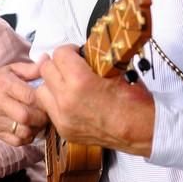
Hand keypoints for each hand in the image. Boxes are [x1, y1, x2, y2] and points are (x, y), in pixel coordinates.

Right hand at [0, 62, 47, 145]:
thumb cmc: (1, 79)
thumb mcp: (14, 69)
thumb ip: (32, 68)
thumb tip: (47, 61)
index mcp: (4, 84)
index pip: (29, 97)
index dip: (43, 101)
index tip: (49, 100)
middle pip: (25, 117)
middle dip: (41, 117)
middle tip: (46, 114)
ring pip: (22, 131)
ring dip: (35, 129)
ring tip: (38, 121)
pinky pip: (16, 141)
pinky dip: (27, 137)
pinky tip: (29, 128)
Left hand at [35, 45, 154, 156]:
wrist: (140, 129)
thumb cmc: (131, 99)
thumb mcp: (113, 68)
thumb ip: (91, 59)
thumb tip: (78, 51)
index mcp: (80, 81)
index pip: (59, 53)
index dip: (69, 51)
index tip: (76, 53)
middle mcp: (66, 100)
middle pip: (46, 69)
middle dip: (58, 64)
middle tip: (71, 66)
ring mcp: (63, 118)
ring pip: (42, 90)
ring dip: (53, 84)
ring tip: (68, 85)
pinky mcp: (63, 130)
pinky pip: (49, 109)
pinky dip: (57, 103)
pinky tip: (72, 102)